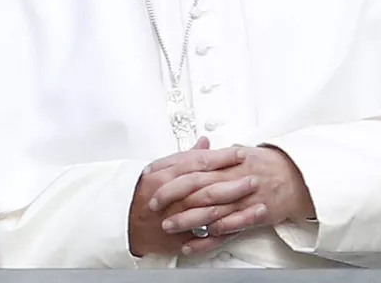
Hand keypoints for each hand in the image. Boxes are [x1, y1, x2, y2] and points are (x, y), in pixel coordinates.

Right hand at [128, 137, 246, 257]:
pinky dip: (225, 231)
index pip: (198, 164)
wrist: (125, 224)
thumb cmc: (142, 194)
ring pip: (209, 211)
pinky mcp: (181, 238)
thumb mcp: (157, 169)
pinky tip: (243, 225)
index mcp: (164, 176)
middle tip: (253, 177)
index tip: (240, 155)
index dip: (221, 159)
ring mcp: (177, 218)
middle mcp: (171, 197)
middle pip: (206, 187)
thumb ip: (183, 156)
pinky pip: (206, 235)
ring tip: (255, 200)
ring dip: (234, 206)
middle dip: (232, 182)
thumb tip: (205, 143)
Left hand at [149, 145, 315, 256]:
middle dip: (173, 197)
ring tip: (168, 226)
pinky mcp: (252, 217)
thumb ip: (212, 156)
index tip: (155, 180)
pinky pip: (227, 231)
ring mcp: (243, 200)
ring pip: (210, 211)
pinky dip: (208, 240)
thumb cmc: (265, 164)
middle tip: (154, 204)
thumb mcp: (237, 153)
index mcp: (228, 161)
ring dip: (187, 220)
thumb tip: (192, 151)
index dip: (173, 174)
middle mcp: (234, 179)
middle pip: (199, 188)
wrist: (296, 177)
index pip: (194, 165)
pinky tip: (192, 245)